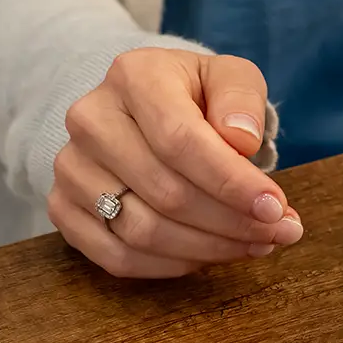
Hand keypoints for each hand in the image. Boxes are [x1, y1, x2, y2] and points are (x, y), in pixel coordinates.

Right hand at [49, 48, 301, 277]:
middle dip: (232, 223)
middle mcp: (90, 120)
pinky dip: (171, 266)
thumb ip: (242, 99)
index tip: (275, 208)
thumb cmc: (196, 96)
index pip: (181, 141)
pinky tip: (209, 254)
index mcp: (133, 76)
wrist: (145, 109)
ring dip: (208, 249)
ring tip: (254, 245)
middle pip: (166, 193)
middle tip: (278, 233)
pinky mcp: (64, 209)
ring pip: (142, 232)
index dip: (231, 183)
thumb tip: (242, 140)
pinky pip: (117, 257)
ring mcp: (70, 167)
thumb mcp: (229, 78)